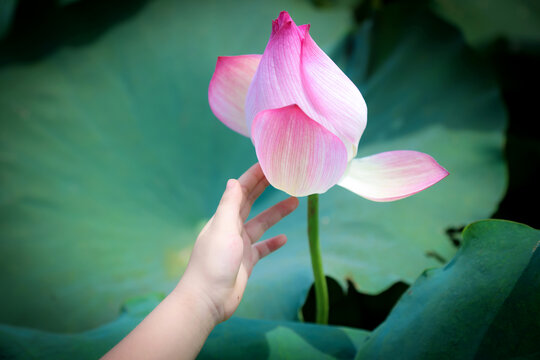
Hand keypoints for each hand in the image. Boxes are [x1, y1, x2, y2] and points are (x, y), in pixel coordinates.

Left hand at [177, 163, 298, 322]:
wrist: (208, 299)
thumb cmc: (213, 262)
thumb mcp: (222, 228)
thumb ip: (229, 205)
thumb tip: (233, 181)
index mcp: (223, 217)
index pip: (240, 190)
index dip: (253, 176)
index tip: (268, 163)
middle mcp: (231, 228)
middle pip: (251, 202)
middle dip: (265, 188)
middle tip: (284, 175)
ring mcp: (239, 246)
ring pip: (261, 224)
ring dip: (276, 213)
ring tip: (295, 201)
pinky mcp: (246, 262)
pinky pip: (263, 248)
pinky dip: (273, 243)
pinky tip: (285, 238)